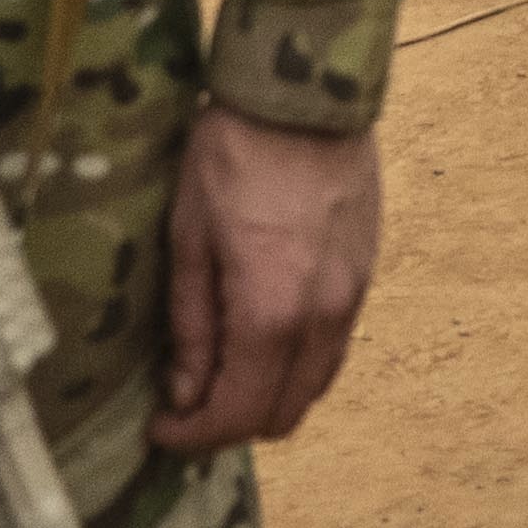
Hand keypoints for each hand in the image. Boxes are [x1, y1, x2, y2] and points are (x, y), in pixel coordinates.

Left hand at [159, 109, 382, 451]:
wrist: (304, 92)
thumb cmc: (233, 154)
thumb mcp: (189, 237)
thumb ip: (192, 324)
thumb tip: (186, 391)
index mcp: (272, 312)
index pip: (238, 413)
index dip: (195, 436)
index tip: (161, 429)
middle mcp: (324, 317)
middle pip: (284, 413)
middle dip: (232, 422)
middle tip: (188, 404)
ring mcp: (354, 295)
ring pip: (315, 384)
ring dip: (269, 395)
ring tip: (223, 372)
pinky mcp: (366, 272)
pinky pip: (334, 346)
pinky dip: (298, 363)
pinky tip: (263, 336)